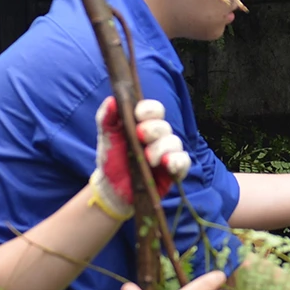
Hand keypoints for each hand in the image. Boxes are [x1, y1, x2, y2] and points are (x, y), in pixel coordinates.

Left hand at [92, 97, 188, 219]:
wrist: (112, 189)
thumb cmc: (111, 160)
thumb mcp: (106, 138)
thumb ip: (106, 118)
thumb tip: (112, 100)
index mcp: (143, 124)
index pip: (155, 110)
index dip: (149, 110)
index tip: (138, 115)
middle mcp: (158, 137)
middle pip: (165, 126)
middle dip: (153, 130)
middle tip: (139, 137)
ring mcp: (167, 153)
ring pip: (175, 142)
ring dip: (161, 148)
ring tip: (148, 159)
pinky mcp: (174, 170)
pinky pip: (183, 161)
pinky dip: (176, 161)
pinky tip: (166, 164)